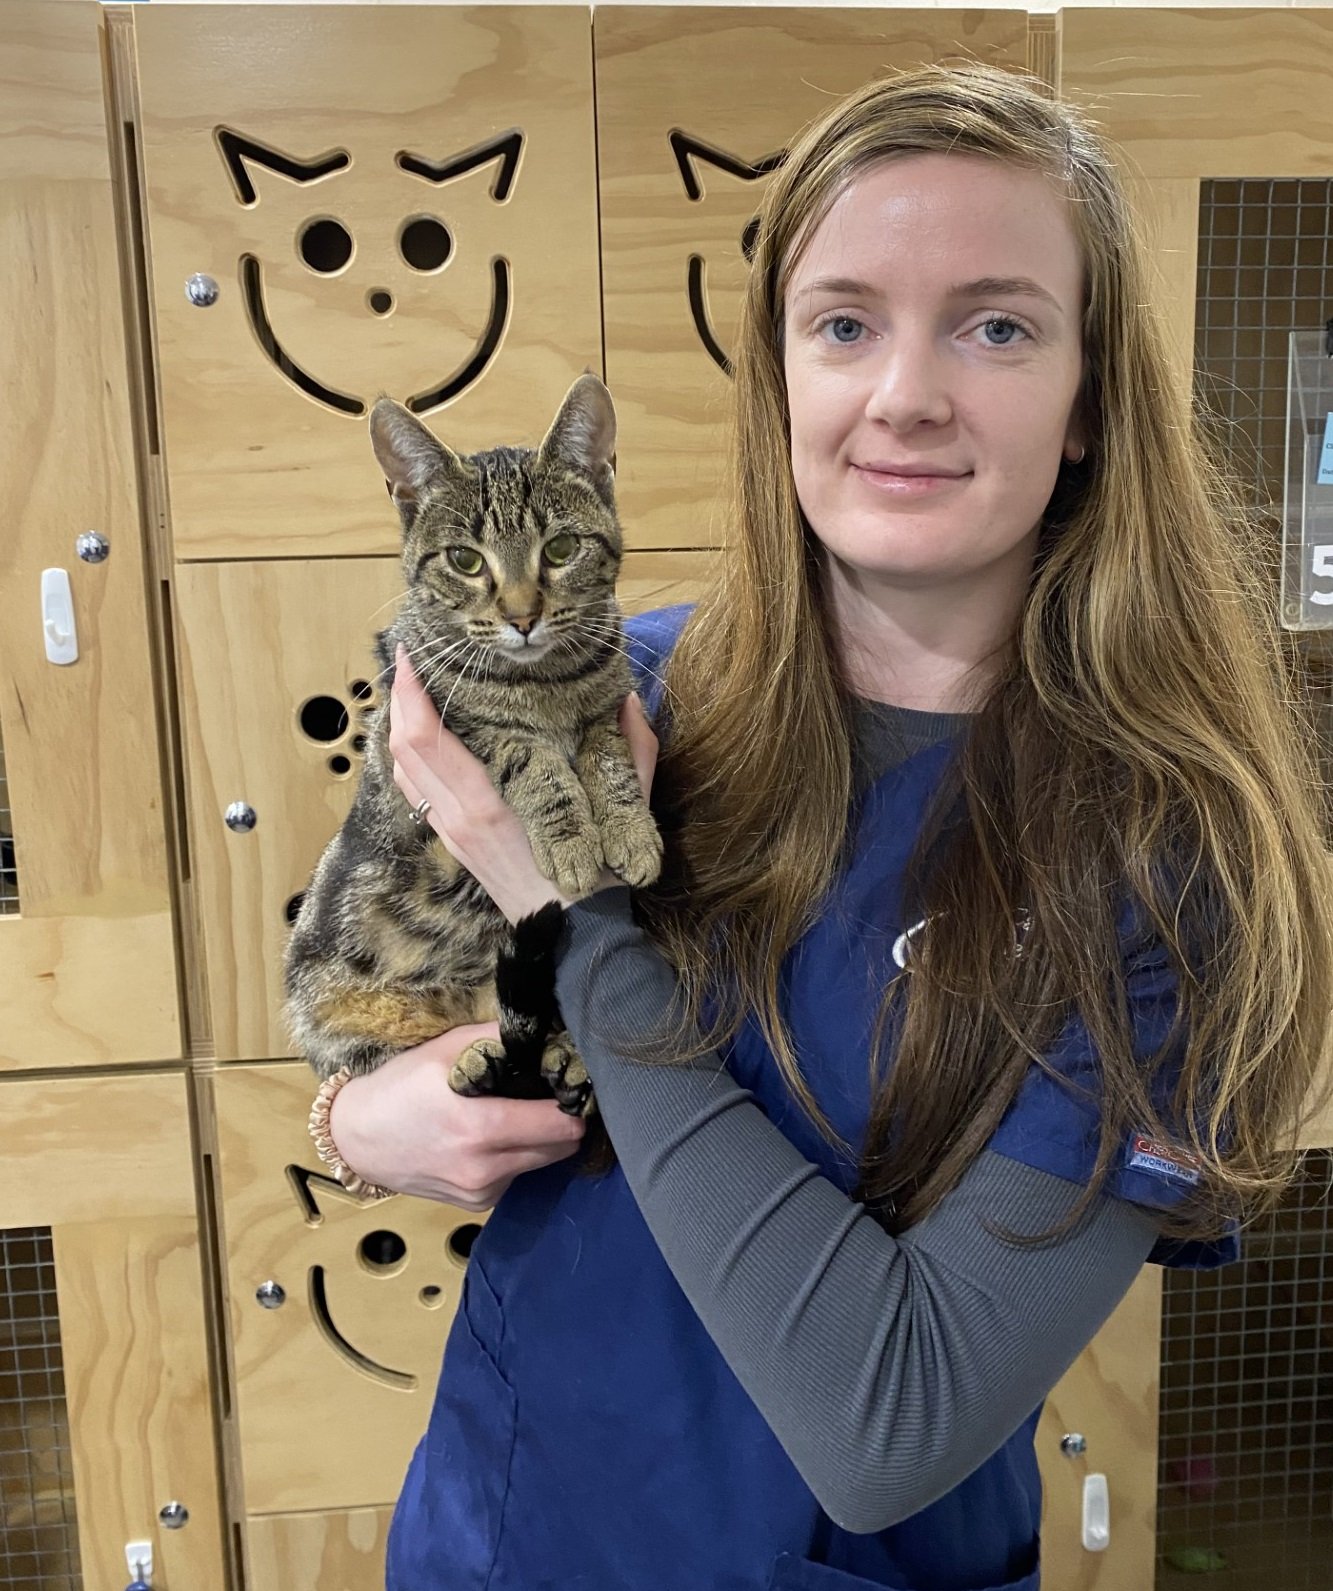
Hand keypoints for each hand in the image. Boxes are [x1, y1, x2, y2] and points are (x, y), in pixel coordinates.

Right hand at [328, 1022, 585, 1208]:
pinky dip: (516, 1157)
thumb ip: (498, 1038)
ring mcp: (481, 1191)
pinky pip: (516, 1176)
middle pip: (562, 1147)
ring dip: (542, 1140)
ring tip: (518, 1114)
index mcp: (481, 1128)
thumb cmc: (401, 1087)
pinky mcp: (476, 1204)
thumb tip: (545, 1031)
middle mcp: (486, 1168)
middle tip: (550, 1095)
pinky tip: (491, 1139)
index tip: (570, 1083)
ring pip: (542, 1163)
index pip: (561, 1125)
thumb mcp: (445, 1049)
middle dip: (563, 1121)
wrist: (357, 1140)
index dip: (572, 1101)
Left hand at [389, 642, 658, 922]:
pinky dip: (410, 756)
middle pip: (402, 747)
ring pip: (402, 769)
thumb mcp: (620, 809)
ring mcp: (450, 832)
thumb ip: (631, 751)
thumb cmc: (597, 874)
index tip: (411, 656)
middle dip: (398, 698)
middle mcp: (457, 816)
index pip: (425, 738)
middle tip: (408, 658)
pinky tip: (423, 736)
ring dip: (399, 726)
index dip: (410, 694)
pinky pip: (415, 790)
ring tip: (411, 688)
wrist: (575, 934)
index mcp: (487, 803)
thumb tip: (627, 700)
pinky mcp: (453, 842)